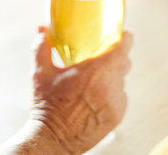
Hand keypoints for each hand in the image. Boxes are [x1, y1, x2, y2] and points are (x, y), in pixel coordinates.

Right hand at [29, 27, 132, 153]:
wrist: (53, 139)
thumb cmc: (46, 104)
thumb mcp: (41, 73)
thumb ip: (42, 48)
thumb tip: (40, 29)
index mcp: (95, 70)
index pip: (122, 48)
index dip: (126, 38)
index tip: (124, 34)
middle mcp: (109, 85)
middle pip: (125, 63)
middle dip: (117, 57)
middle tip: (103, 57)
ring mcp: (115, 102)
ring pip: (121, 81)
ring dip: (112, 77)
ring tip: (94, 82)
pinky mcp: (117, 116)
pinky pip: (121, 97)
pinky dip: (112, 94)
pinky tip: (96, 97)